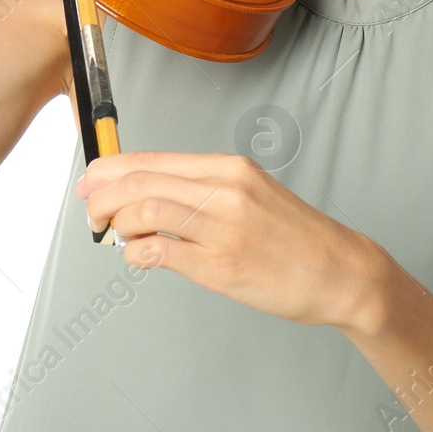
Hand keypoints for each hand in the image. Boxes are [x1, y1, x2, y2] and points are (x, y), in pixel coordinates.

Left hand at [76, 150, 379, 329]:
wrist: (342, 272)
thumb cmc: (293, 237)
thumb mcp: (249, 194)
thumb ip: (201, 192)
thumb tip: (144, 199)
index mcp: (228, 168)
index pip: (152, 159)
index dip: (110, 170)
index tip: (90, 182)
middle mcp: (225, 189)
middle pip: (141, 180)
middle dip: (102, 195)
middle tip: (90, 212)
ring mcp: (224, 227)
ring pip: (146, 209)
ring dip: (117, 223)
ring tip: (112, 235)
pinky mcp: (223, 265)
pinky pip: (162, 251)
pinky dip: (137, 252)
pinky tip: (138, 257)